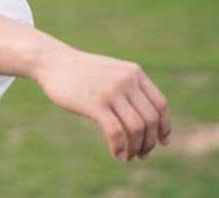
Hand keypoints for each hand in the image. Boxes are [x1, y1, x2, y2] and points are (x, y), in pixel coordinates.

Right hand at [34, 45, 170, 160]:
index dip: (164, 126)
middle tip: (142, 154)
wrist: (53, 62)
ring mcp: (111, 92)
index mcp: (134, 73)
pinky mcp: (95, 104)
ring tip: (128, 157)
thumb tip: (146, 117)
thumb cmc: (81, 72)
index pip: (160, 104)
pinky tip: (117, 154)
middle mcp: (127, 81)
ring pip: (136, 128)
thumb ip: (129, 87)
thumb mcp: (111, 72)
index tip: (162, 142)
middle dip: (149, 142)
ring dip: (136, 148)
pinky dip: (120, 148)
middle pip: (151, 120)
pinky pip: (116, 132)